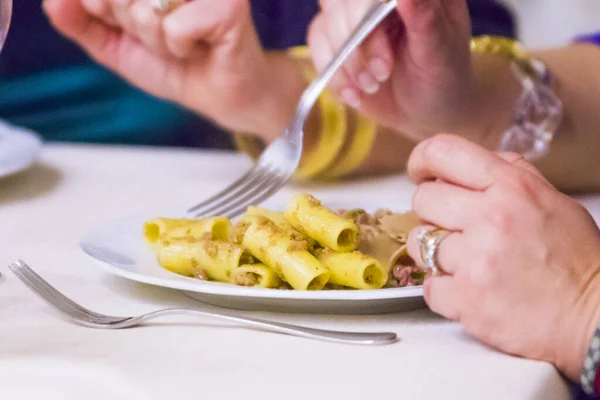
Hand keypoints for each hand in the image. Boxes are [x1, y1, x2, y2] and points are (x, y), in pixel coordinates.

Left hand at [43, 0, 301, 139]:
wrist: (221, 97)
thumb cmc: (176, 66)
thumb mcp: (117, 45)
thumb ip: (81, 21)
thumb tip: (54, 1)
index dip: (102, 7)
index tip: (123, 20)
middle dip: (130, 24)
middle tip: (160, 38)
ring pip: (144, 8)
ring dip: (156, 39)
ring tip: (181, 45)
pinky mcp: (229, 5)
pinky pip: (175, 26)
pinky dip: (180, 47)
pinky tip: (199, 49)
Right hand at [308, 0, 496, 140]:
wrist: (426, 111)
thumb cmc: (442, 79)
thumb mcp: (441, 53)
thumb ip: (425, 19)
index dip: (366, 7)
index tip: (380, 33)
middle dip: (360, 39)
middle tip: (383, 72)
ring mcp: (356, 15)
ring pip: (326, 20)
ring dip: (346, 60)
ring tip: (373, 85)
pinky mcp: (338, 38)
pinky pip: (318, 44)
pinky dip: (334, 73)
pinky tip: (355, 94)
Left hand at [405, 134, 599, 380]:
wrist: (594, 318)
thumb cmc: (575, 260)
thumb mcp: (551, 200)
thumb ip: (509, 176)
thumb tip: (465, 167)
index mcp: (512, 187)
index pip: (443, 152)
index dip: (422, 161)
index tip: (420, 173)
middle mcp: (491, 218)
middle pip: (423, 199)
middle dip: (433, 213)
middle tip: (455, 228)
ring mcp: (477, 260)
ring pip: (418, 242)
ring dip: (435, 253)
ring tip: (466, 262)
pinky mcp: (466, 299)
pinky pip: (428, 285)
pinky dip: (443, 290)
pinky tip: (469, 289)